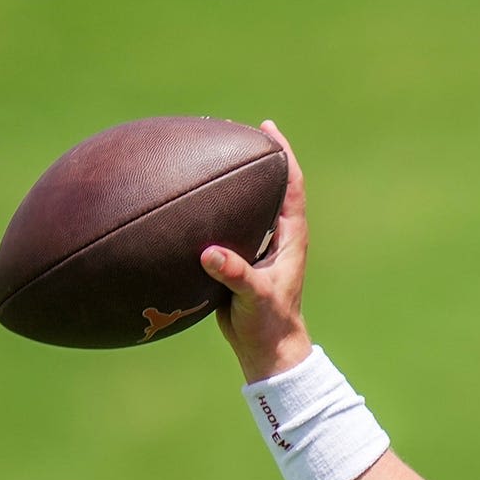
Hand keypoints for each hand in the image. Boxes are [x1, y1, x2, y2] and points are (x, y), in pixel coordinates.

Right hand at [201, 119, 313, 381]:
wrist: (266, 349)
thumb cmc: (268, 323)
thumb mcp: (253, 297)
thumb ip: (235, 274)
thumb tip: (210, 253)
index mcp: (290, 238)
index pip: (291, 186)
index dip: (282, 155)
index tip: (268, 129)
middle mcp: (277, 237)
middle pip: (270, 188)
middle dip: (257, 160)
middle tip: (235, 132)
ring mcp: (259, 248)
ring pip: (248, 207)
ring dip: (234, 186)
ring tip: (210, 160)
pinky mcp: (240, 262)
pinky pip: (227, 228)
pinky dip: (213, 213)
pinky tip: (188, 207)